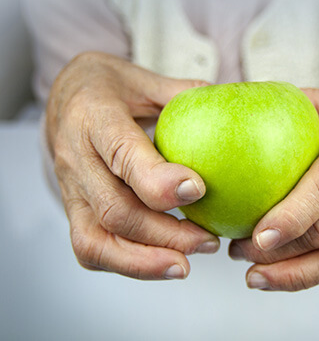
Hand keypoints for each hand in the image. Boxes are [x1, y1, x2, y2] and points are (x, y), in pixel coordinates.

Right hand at [47, 52, 219, 279]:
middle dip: (165, 233)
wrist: (64, 98)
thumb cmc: (108, 88)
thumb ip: (183, 94)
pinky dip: (128, 264)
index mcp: (94, 117)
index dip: (158, 180)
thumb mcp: (144, 79)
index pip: (122, 153)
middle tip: (207, 240)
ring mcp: (71, 189)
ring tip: (188, 263)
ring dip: (146, 260)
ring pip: (97, 239)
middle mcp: (76, 157)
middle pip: (115, 209)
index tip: (197, 190)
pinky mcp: (73, 209)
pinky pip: (91, 248)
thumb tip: (231, 104)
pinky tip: (164, 263)